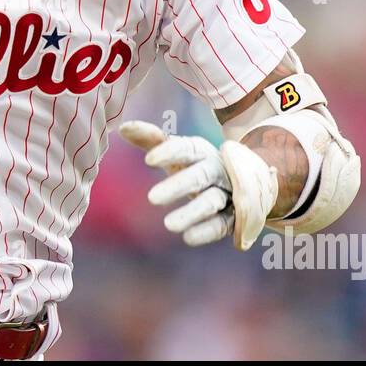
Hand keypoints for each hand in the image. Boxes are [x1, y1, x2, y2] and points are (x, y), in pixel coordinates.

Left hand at [118, 120, 278, 249]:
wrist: (243, 181)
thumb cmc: (195, 164)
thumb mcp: (176, 151)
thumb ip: (151, 139)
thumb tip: (123, 127)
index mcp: (201, 151)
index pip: (187, 148)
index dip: (170, 152)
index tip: (148, 159)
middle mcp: (217, 170)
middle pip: (200, 175)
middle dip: (178, 186)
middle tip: (151, 198)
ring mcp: (228, 193)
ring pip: (211, 201)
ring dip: (192, 212)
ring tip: (168, 225)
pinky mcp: (233, 217)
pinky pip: (221, 223)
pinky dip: (206, 230)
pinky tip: (188, 238)